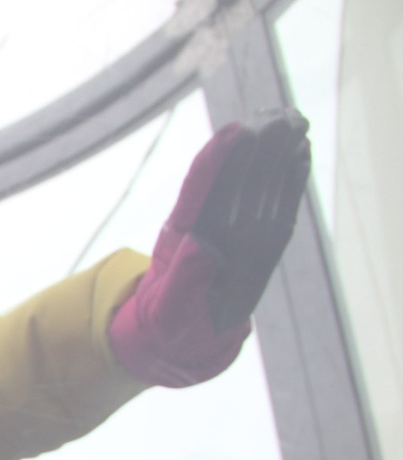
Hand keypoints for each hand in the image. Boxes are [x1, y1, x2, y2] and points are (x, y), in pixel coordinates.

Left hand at [109, 110, 311, 387]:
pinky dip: (287, 180)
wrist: (181, 333)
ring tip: (293, 119)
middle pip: (230, 175)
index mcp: (183, 235)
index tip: (236, 130)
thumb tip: (200, 247)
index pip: (197, 189)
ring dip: (272, 151)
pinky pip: (272, 203)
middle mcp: (208, 225)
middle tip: (276, 115)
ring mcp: (231, 227)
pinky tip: (301, 152)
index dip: (214, 160)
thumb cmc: (170, 323)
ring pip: (252, 182)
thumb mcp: (169, 309)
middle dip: (252, 144)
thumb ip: (182, 280)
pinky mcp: (253, 238)